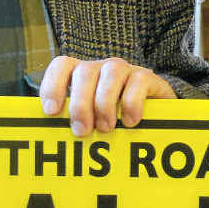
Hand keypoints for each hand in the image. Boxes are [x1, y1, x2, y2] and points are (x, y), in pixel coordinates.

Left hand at [39, 56, 176, 135]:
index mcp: (82, 76)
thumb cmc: (116, 124)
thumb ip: (75, 125)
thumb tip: (52, 142)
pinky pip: (138, 82)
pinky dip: (131, 103)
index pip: (62, 66)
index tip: (51, 112)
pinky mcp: (148, 77)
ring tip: (106, 129)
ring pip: (111, 72)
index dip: (53, 85)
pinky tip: (130, 122)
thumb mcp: (92, 124)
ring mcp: (126, 70)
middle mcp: (102, 68)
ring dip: (105, 103)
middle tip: (82, 131)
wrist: (157, 119)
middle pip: (85, 71)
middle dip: (80, 104)